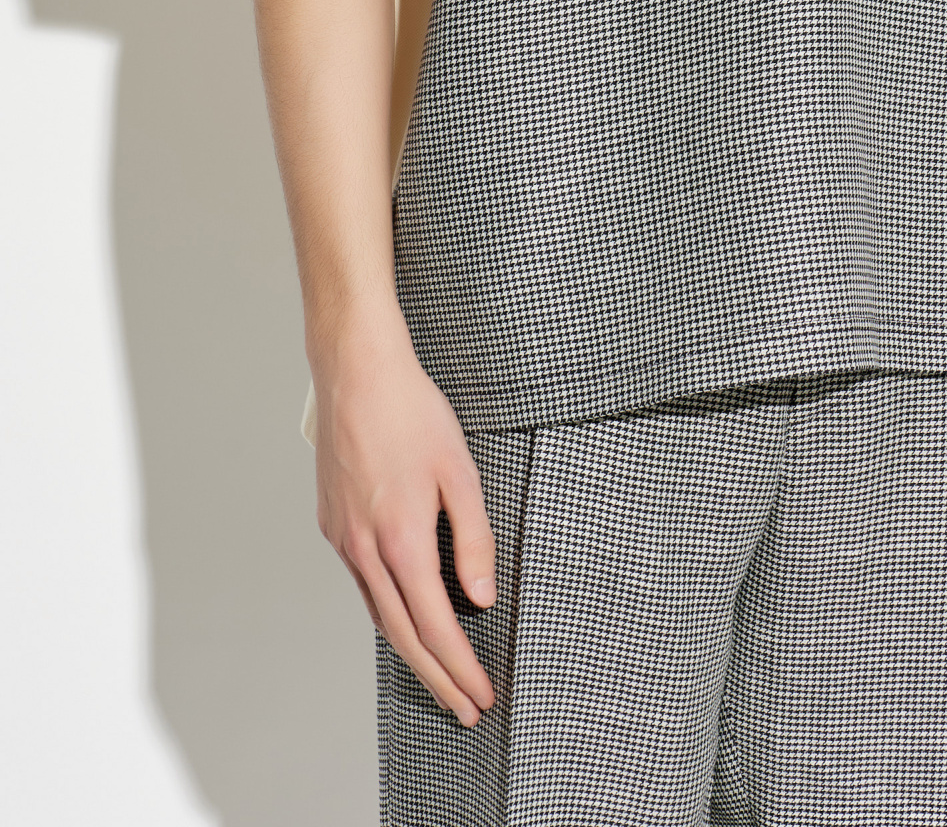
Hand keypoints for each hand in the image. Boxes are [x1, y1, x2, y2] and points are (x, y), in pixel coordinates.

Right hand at [312, 310, 497, 722]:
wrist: (355, 372)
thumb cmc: (412, 413)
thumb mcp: (460, 471)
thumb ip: (474, 538)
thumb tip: (480, 597)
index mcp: (401, 540)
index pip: (435, 626)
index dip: (459, 667)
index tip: (480, 696)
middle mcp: (365, 550)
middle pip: (403, 636)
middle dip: (437, 678)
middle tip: (464, 709)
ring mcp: (343, 539)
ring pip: (379, 613)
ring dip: (411, 650)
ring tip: (440, 673)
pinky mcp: (332, 524)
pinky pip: (363, 583)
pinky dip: (388, 611)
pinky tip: (406, 615)